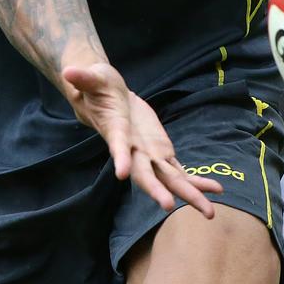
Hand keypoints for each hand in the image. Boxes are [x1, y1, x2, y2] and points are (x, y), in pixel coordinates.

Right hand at [62, 62, 222, 217]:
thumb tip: (68, 71)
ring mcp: (148, 155)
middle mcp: (133, 151)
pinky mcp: (160, 152)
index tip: (121, 174)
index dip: (120, 158)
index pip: (117, 146)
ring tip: (209, 212)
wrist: (108, 99)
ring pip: (169, 179)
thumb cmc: (99, 87)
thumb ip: (84, 78)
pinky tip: (215, 191)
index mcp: (116, 132)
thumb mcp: (94, 78)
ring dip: (187, 194)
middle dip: (155, 189)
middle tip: (167, 205)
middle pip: (144, 173)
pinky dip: (196, 182)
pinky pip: (179, 171)